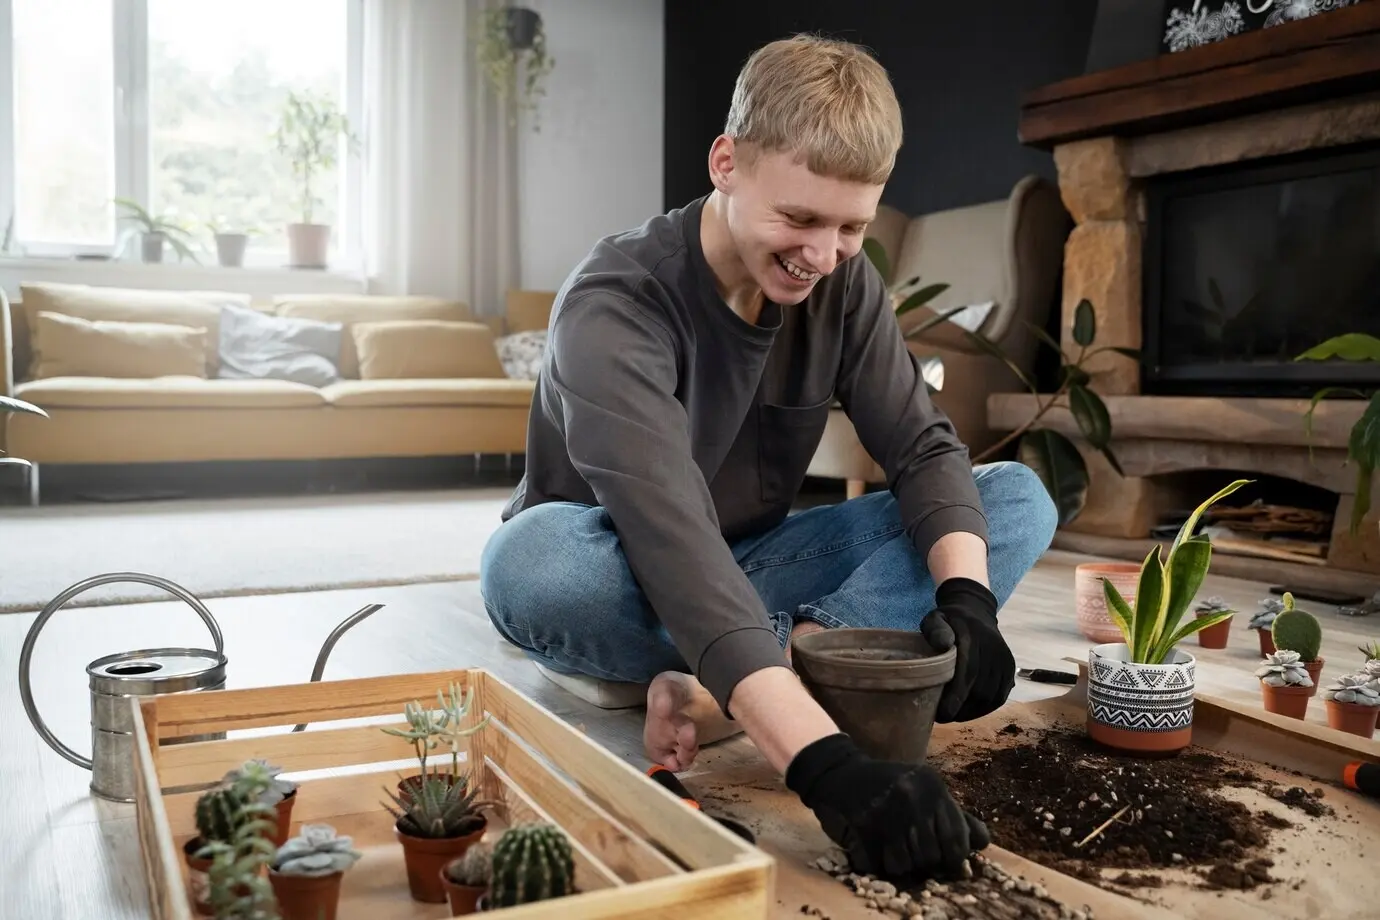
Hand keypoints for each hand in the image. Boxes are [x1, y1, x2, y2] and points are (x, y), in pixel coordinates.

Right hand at [785, 733, 989, 881]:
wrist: (843, 772)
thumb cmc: (893, 784)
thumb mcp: (927, 790)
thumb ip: (956, 815)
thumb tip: (981, 844)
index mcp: (934, 787)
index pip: (958, 840)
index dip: (955, 858)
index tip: (947, 861)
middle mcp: (914, 797)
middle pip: (932, 857)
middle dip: (926, 862)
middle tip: (916, 853)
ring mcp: (888, 811)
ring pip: (908, 865)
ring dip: (901, 864)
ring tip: (895, 848)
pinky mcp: (865, 825)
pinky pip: (882, 864)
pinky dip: (881, 863)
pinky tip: (878, 848)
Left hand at [921, 577, 1014, 722]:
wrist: (977, 611)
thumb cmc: (950, 620)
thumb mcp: (936, 618)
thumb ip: (935, 630)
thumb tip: (943, 645)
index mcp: (974, 637)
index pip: (968, 672)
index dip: (955, 697)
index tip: (941, 714)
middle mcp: (994, 649)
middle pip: (980, 689)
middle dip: (961, 708)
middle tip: (942, 717)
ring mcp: (1005, 660)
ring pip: (990, 696)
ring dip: (972, 712)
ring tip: (954, 715)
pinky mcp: (1010, 668)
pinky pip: (1000, 696)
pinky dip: (985, 708)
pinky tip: (969, 711)